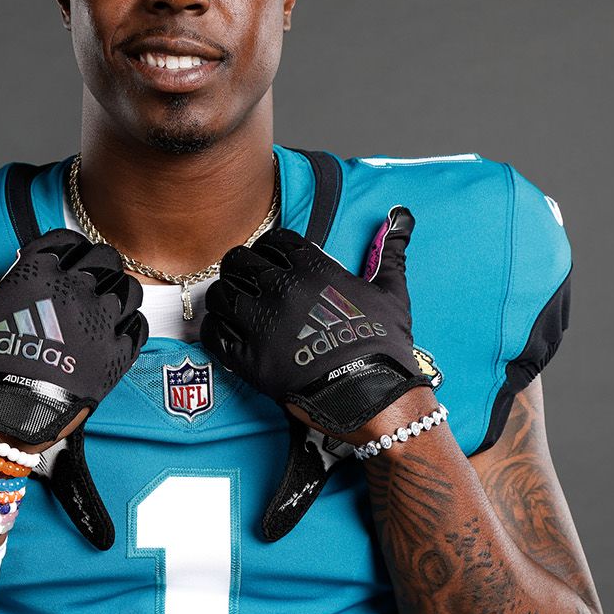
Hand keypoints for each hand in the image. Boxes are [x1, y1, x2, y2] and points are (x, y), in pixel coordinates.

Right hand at [0, 227, 147, 446]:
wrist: (2, 415)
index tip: (58, 261)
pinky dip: (130, 325)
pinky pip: (138, 327)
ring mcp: (100, 321)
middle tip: (83, 282)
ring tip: (102, 305)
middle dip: (95, 266)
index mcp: (38, 270)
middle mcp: (76, 288)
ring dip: (117, 292)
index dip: (64, 249)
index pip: (66, 240)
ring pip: (128, 289)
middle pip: (103, 259)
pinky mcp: (117, 354)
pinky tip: (114, 332)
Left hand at [201, 207, 430, 440]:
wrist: (371, 395)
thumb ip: (389, 252)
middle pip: (239, 261)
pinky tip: (226, 330)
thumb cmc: (382, 346)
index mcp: (311, 270)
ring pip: (220, 294)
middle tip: (248, 279)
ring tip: (236, 304)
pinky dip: (214, 329)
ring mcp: (260, 323)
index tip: (272, 259)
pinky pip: (213, 333)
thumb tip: (400, 218)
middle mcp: (280, 290)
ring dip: (225, 296)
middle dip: (241, 266)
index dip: (270, 247)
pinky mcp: (247, 357)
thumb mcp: (391, 293)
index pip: (274, 240)